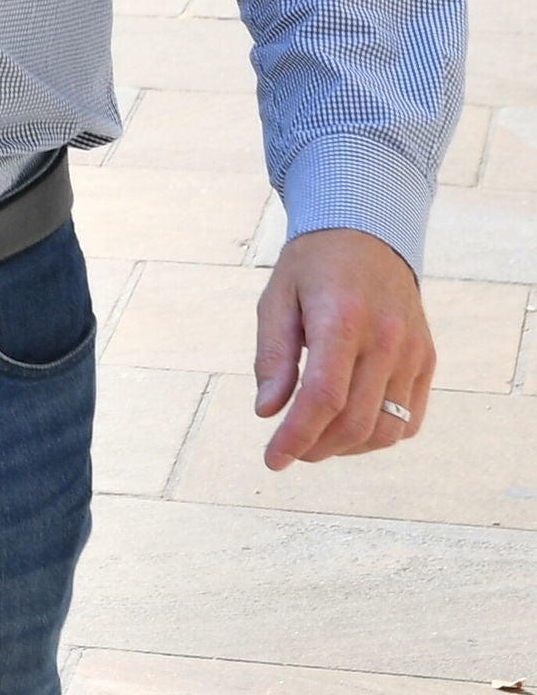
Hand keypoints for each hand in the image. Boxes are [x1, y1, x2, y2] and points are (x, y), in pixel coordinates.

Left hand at [254, 226, 433, 467]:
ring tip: (316, 440)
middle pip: (355, 422)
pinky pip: (410, 420)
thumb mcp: (276, 300)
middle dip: (316, 448)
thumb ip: (272, 357)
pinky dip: (379, 436)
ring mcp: (413, 352)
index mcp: (341, 320)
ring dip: (348, 448)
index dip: (296, 436)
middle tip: (289, 451)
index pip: (322, 397)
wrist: (367, 234)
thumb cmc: (312, 267)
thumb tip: (267, 413)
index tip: (273, 460)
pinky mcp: (427, 361)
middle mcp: (386, 339)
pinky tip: (349, 427)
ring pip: (387, 429)